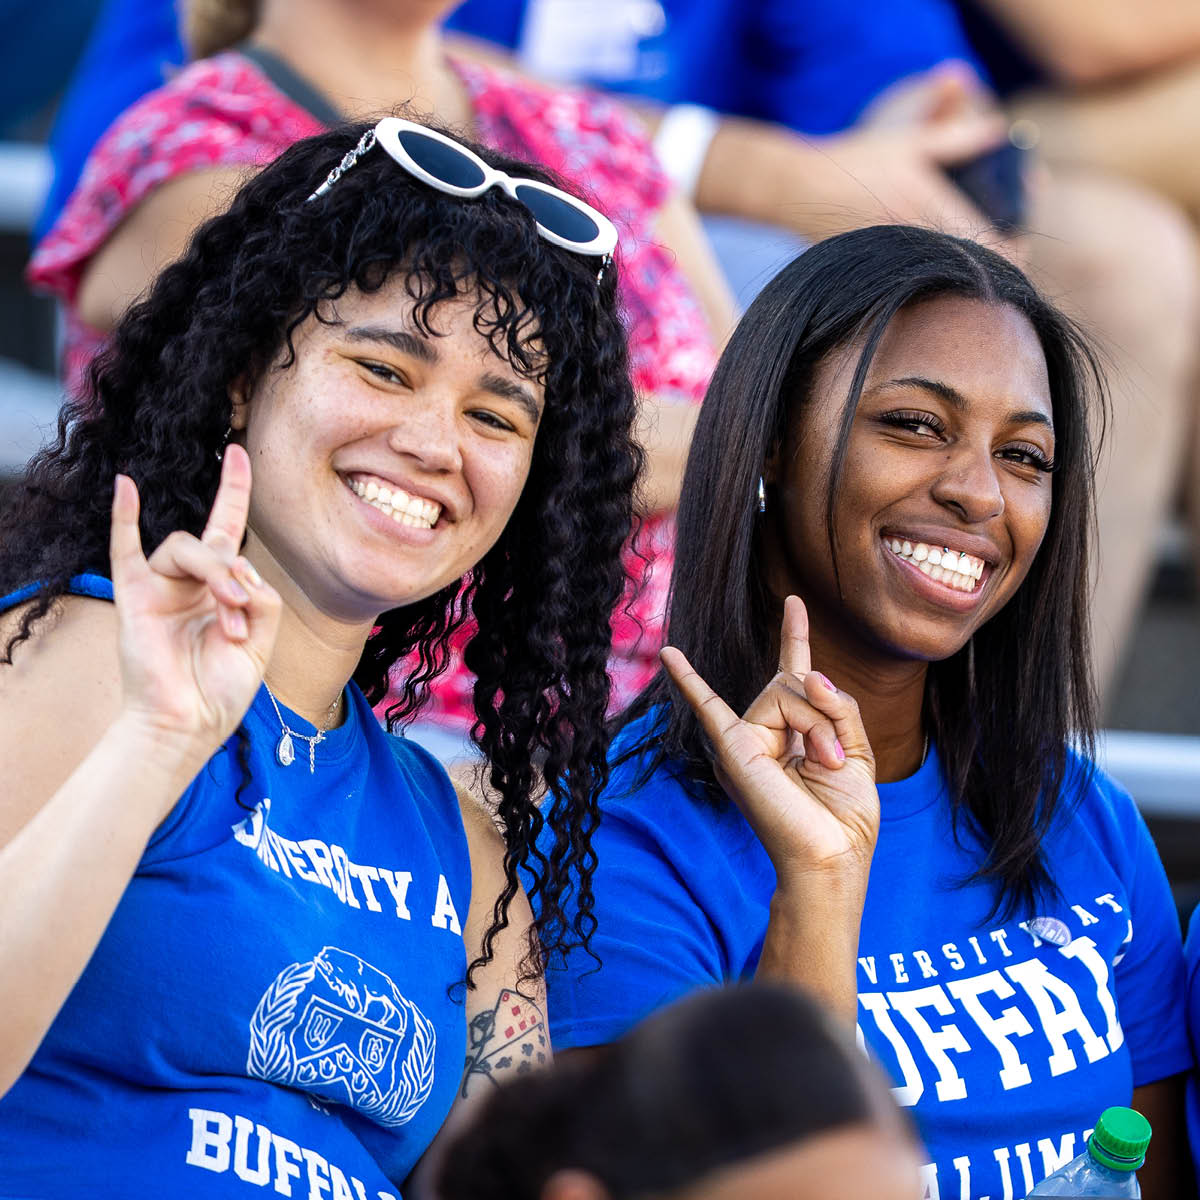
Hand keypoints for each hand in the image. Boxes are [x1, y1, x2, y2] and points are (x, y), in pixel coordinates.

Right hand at [109, 444, 280, 758]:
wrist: (189, 724)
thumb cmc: (222, 688)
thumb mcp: (263, 638)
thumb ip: (261, 595)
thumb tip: (240, 567)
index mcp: (222, 587)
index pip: (228, 526)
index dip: (235, 489)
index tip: (238, 452)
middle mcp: (190, 580)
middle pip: (213, 542)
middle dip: (234, 573)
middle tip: (242, 611)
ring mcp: (160, 586)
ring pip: (186, 547)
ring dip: (215, 577)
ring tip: (228, 617)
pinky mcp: (134, 597)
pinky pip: (123, 548)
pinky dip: (123, 516)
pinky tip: (125, 486)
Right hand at [660, 595, 878, 890]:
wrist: (829, 860)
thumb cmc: (843, 818)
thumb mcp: (856, 751)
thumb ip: (837, 706)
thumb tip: (812, 674)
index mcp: (789, 735)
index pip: (793, 674)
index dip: (795, 636)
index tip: (795, 602)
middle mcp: (761, 733)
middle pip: (797, 684)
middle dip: (827, 716)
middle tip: (831, 761)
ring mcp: (744, 740)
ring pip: (786, 693)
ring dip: (817, 727)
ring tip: (821, 766)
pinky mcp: (734, 750)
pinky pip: (708, 706)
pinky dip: (688, 680)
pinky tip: (669, 654)